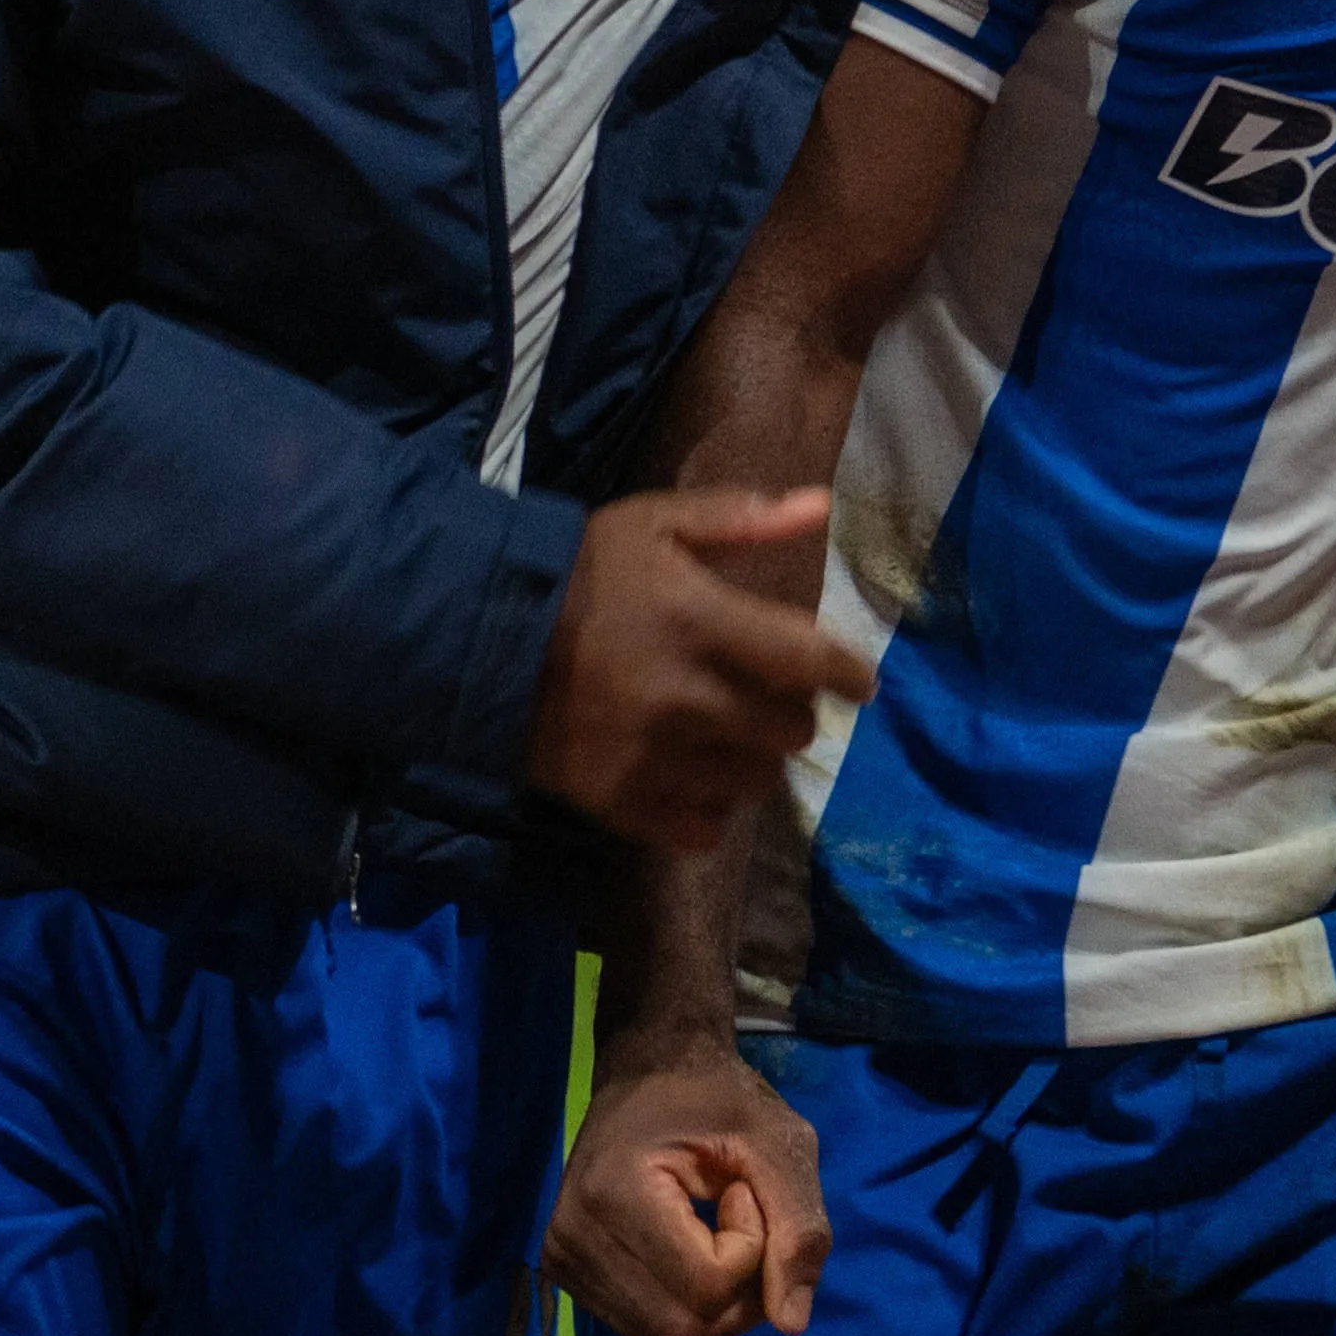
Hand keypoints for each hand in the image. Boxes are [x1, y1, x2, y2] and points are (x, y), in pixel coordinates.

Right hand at [525, 489, 872, 848]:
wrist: (478, 637)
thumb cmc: (579, 573)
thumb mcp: (655, 524)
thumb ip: (740, 519)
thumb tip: (821, 506)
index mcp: (702, 621)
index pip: (810, 661)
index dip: (850, 673)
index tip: (857, 680)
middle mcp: (687, 697)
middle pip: (790, 730)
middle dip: (794, 711)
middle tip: (773, 696)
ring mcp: (653, 757)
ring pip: (754, 782)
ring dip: (757, 759)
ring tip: (734, 736)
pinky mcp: (621, 803)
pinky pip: (702, 829)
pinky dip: (712, 809)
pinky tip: (698, 778)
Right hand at [547, 1040, 828, 1335]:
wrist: (648, 1070)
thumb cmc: (716, 1096)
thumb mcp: (778, 1142)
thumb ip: (798, 1227)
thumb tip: (791, 1324)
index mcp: (614, 1194)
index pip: (709, 1285)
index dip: (752, 1249)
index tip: (742, 1189)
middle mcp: (572, 1239)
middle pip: (685, 1328)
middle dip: (739, 1293)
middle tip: (742, 1221)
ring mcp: (561, 1260)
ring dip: (716, 1302)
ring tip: (713, 1231)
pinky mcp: (564, 1273)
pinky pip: (645, 1326)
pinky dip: (686, 1304)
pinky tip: (687, 1249)